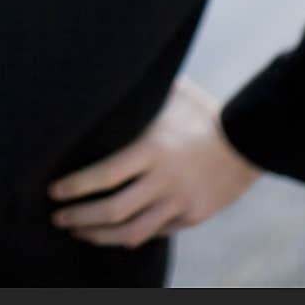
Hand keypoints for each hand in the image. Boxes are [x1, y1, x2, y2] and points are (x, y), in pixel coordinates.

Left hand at [48, 76, 260, 248]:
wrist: (250, 141)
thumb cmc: (205, 112)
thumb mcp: (173, 95)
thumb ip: (143, 90)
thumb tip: (111, 68)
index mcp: (152, 149)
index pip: (104, 175)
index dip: (75, 187)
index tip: (53, 191)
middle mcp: (163, 181)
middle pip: (113, 211)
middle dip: (80, 218)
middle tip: (58, 218)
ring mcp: (179, 202)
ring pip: (132, 232)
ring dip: (100, 236)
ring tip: (79, 232)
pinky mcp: (192, 216)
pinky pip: (156, 231)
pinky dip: (132, 234)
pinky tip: (115, 232)